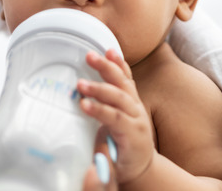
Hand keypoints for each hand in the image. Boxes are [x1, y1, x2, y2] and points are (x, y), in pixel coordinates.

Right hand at [77, 49, 154, 183]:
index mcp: (133, 134)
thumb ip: (104, 162)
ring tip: (91, 56)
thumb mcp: (115, 170)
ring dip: (107, 69)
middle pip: (120, 97)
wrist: (141, 162)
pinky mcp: (133, 98)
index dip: (101, 111)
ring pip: (124, 83)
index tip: (83, 105)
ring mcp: (137, 105)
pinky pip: (127, 78)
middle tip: (80, 84)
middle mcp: (138, 116)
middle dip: (100, 88)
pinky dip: (119, 64)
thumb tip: (94, 160)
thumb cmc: (124, 165)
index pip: (117, 119)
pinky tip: (110, 51)